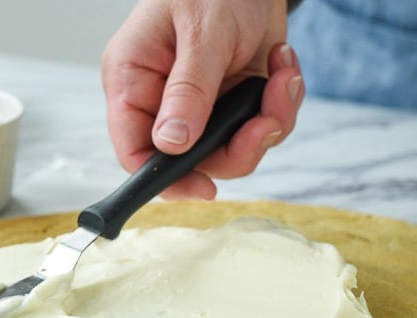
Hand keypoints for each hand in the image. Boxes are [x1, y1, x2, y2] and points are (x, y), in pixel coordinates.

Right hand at [101, 0, 303, 198]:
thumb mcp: (201, 31)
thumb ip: (188, 89)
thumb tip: (171, 143)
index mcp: (133, 82)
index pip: (133, 150)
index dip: (163, 179)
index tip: (203, 187)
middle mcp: (162, 102)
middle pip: (191, 160)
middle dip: (239, 147)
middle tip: (267, 120)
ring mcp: (200, 105)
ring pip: (232, 150)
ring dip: (268, 122)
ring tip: (283, 77)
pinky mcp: (234, 101)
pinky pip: (259, 128)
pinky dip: (281, 104)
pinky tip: (283, 66)